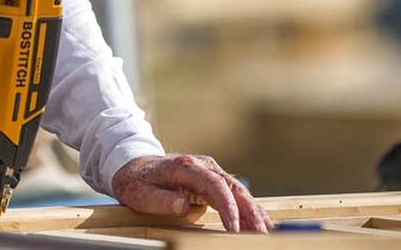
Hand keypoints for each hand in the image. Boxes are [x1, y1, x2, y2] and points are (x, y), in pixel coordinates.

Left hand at [112, 154, 271, 232]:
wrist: (134, 166)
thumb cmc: (137, 182)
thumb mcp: (140, 193)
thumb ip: (160, 200)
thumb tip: (182, 205)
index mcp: (186, 167)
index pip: (215, 186)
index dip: (228, 208)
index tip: (234, 229)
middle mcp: (203, 166)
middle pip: (233, 188)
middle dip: (249, 212)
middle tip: (261, 234)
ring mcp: (210, 171)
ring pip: (238, 191)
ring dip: (253, 211)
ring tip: (266, 232)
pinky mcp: (213, 179)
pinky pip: (234, 194)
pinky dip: (248, 208)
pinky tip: (260, 222)